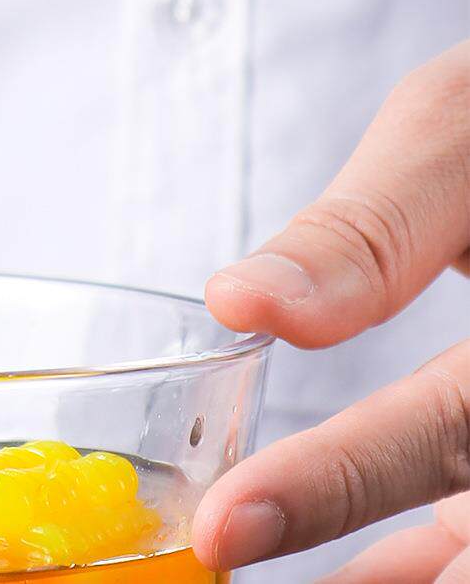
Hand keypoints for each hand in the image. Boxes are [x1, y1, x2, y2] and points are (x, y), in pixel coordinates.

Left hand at [192, 41, 469, 578]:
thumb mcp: (458, 134)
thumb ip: (366, 230)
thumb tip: (240, 304)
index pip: (445, 429)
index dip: (334, 485)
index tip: (227, 528)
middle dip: (384, 581)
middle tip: (243, 569)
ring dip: (407, 583)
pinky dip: (445, 557)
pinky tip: (372, 574)